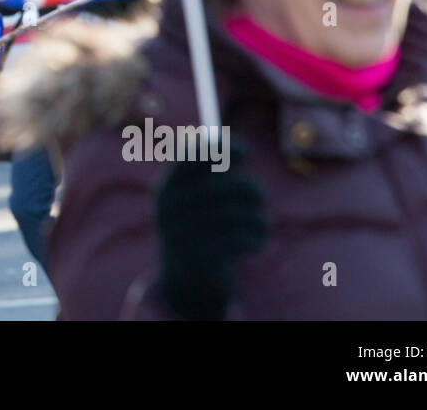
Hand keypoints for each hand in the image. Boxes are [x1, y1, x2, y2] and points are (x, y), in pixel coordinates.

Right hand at [154, 139, 268, 319]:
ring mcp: (183, 235)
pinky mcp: (203, 258)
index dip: (222, 149)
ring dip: (257, 217)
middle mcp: (169, 210)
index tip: (248, 152)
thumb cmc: (198, 228)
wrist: (186, 281)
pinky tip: (255, 243)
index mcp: (164, 189)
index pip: (191, 157)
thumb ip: (207, 172)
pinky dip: (257, 238)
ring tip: (259, 223)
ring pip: (238, 213)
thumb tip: (231, 144)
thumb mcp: (193, 198)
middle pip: (223, 186)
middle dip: (250, 188)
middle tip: (262, 195)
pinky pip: (243, 239)